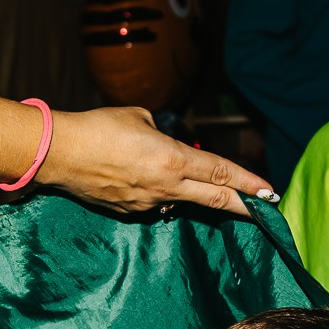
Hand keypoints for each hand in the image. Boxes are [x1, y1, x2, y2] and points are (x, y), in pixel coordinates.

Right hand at [39, 108, 274, 215]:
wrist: (60, 153)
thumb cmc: (98, 126)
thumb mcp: (139, 117)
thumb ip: (161, 133)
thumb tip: (165, 143)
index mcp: (173, 158)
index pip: (220, 172)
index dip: (248, 182)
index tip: (269, 192)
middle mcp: (166, 185)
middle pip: (215, 199)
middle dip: (243, 205)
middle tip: (265, 211)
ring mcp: (148, 202)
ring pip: (183, 202)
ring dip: (193, 196)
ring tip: (191, 186)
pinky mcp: (129, 211)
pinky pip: (154, 203)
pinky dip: (158, 194)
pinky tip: (141, 180)